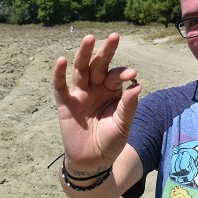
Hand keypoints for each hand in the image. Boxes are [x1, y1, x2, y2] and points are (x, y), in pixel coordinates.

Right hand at [52, 33, 140, 170]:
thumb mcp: (123, 125)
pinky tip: (61, 60)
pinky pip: (60, 87)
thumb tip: (138, 86)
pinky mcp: (65, 104)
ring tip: (89, 38)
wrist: (93, 161)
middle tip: (115, 37)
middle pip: (99, 65)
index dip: (123, 73)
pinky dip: (59, 74)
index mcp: (111, 91)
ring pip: (80, 70)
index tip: (132, 75)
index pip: (116, 76)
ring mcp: (80, 94)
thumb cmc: (111, 141)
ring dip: (84, 54)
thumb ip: (128, 106)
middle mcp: (95, 88)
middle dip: (106, 51)